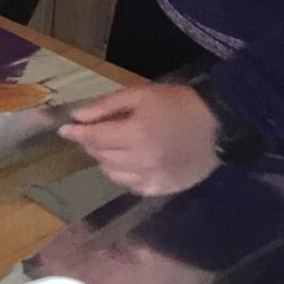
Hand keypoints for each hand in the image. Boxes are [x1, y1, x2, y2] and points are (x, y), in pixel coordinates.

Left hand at [59, 85, 219, 194]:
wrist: (219, 125)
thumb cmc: (177, 103)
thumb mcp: (140, 94)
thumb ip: (106, 106)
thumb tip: (77, 117)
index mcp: (135, 134)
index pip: (93, 138)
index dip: (76, 133)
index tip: (65, 129)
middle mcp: (141, 161)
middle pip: (101, 156)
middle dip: (92, 143)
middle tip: (94, 132)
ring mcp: (153, 178)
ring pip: (113, 174)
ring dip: (106, 160)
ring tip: (114, 146)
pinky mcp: (164, 189)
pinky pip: (132, 186)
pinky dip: (124, 175)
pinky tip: (130, 163)